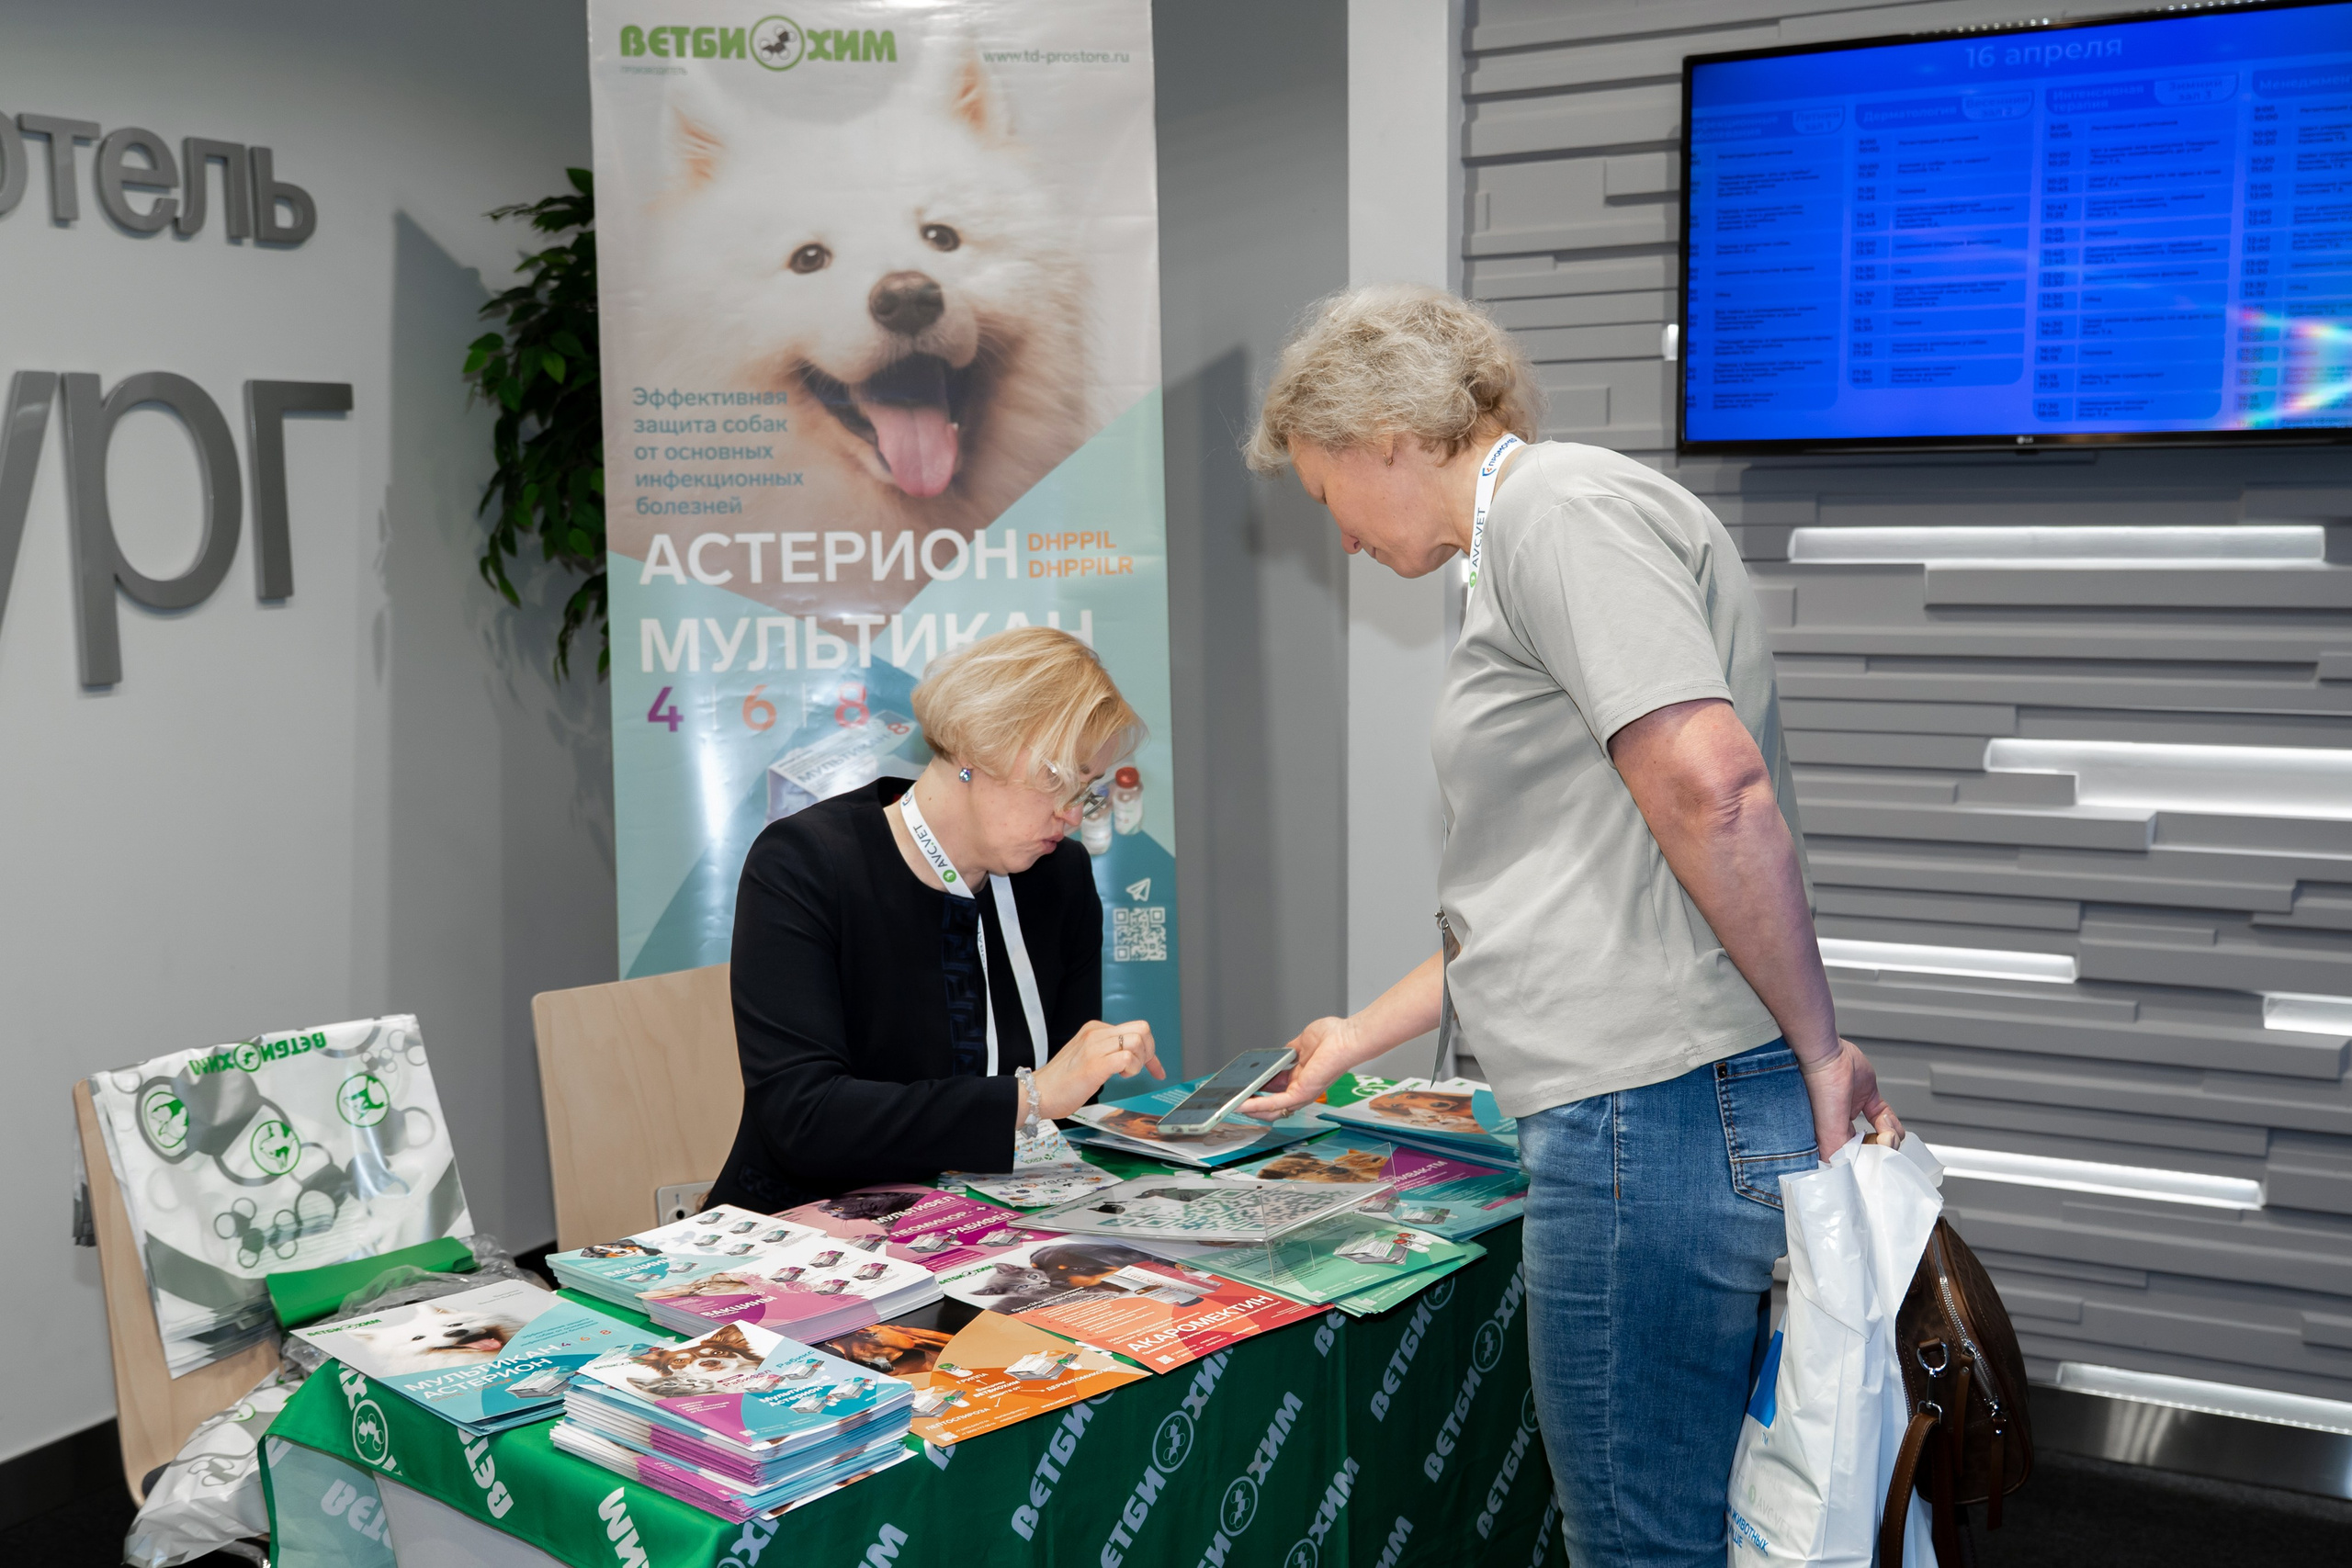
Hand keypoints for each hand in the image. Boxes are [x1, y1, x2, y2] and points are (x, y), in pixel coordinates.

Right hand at [1030, 1019, 1162, 1120]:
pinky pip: (1127, 1057)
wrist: (1038, 1094)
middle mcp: (1095, 1033)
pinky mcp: (1094, 1064)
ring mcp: (1094, 1047)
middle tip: (1138, 1069)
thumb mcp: (1088, 1056)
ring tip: (1124, 1074)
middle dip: (1149, 1052)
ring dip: (1138, 1062)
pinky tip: (1119, 1077)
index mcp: (1094, 1029)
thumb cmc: (1063, 1082)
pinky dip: (1131, 1070)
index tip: (1155, 1068)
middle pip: (1142, 1029)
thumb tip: (1135, 1056)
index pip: (1136, 1028)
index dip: (1151, 1050)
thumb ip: (1108, 1051)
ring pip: (1137, 1041)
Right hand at [1239, 1015, 1356, 1117]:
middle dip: (1251, 1102)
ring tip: (1232, 1106)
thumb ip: (1289, 1051)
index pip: (1276, 1088)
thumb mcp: (1303, 1042)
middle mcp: (1302, 1088)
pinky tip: (1242, 1104)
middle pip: (1272, 1103)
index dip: (1259, 1088)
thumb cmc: (1334, 1037)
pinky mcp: (1301, 1093)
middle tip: (1234, 1098)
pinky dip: (1257, 1105)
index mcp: (1302, 1076)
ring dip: (1251, 1109)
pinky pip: (1275, 1104)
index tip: (1243, 1085)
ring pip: (1271, 1109)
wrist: (1347, 1037)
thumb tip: (1278, 1054)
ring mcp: (1302, 1093)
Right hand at [1798, 1037, 1901, 1157]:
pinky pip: (1887, 1119)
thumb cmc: (1819, 1090)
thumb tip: (1857, 1172)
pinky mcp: (1868, 1100)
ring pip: (1882, 1136)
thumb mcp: (1828, 1132)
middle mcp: (1840, 1129)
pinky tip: (1886, 1122)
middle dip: (1882, 1149)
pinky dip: (1891, 1122)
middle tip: (1883, 1144)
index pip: (1853, 1160)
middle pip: (1870, 1150)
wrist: (1827, 1057)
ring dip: (1889, 1135)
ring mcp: (1855, 1114)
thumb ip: (1841, 1154)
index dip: (1868, 1162)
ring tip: (1885, 1131)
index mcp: (1828, 1139)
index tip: (1876, 1160)